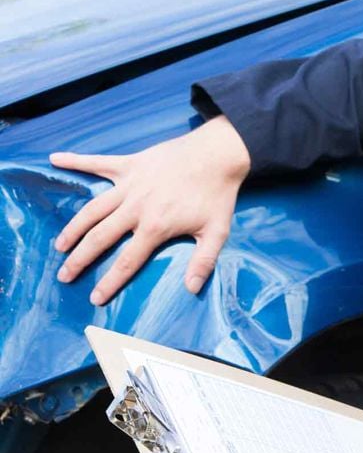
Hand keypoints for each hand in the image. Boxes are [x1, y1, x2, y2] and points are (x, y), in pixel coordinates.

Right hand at [51, 115, 250, 304]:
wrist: (218, 154)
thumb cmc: (218, 194)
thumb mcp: (217, 232)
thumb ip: (203, 261)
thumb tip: (192, 289)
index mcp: (156, 226)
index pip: (127, 261)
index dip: (110, 282)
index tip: (94, 298)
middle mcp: (136, 207)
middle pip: (100, 237)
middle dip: (80, 259)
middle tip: (64, 275)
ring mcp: (130, 184)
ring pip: (93, 208)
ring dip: (74, 227)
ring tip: (60, 245)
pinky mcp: (131, 164)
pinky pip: (98, 162)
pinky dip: (76, 161)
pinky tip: (54, 159)